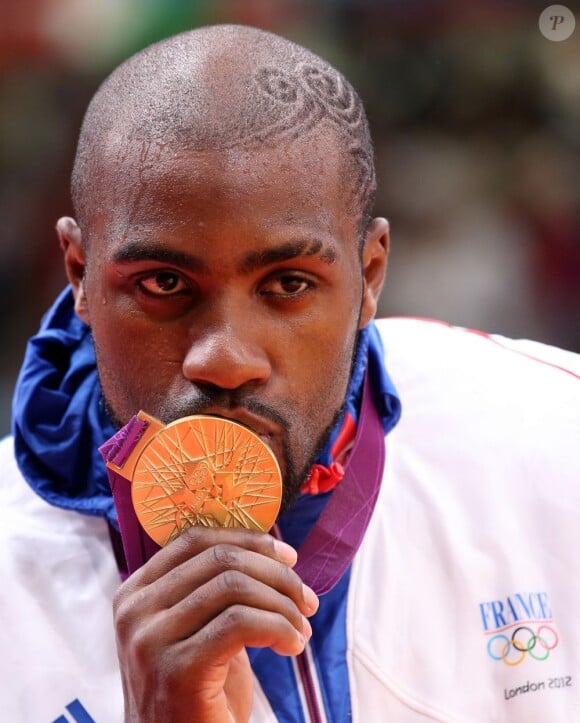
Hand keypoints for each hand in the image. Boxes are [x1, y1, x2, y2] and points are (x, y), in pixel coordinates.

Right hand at [113, 527, 318, 722]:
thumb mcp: (197, 631)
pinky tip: (292, 646)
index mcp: (136, 593)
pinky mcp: (177, 670)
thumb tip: (269, 549)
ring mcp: (150, 640)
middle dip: (276, 574)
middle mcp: (135, 611)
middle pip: (220, 560)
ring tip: (300, 629)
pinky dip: (279, 628)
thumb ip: (213, 590)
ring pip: (234, 586)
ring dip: (282, 604)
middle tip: (306, 600)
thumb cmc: (195, 696)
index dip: (248, 540)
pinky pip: (242, 623)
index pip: (195, 540)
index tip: (288, 556)